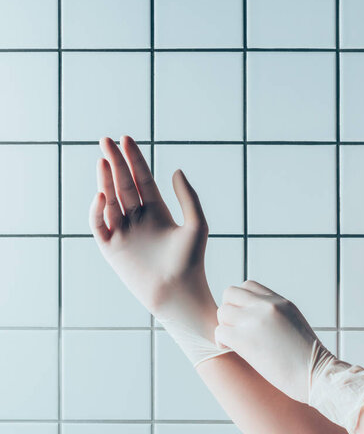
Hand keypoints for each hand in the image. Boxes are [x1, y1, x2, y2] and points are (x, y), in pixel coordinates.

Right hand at [89, 135, 214, 317]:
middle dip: (115, 162)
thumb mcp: (196, 225)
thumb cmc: (191, 263)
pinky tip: (102, 195)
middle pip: (123, 185)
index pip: (142, 179)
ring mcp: (124, 233)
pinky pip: (99, 226)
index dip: (134, 159)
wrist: (178, 294)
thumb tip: (177, 171)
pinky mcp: (112, 249)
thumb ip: (188, 198)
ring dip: (105, 180)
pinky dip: (97, 211)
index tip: (126, 139)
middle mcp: (138, 219)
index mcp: (157, 212)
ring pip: (110, 201)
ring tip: (103, 159)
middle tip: (106, 140)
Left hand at [215, 280, 318, 403]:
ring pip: (222, 311)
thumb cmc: (308, 358)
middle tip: (235, 328)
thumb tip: (256, 319)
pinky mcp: (244, 340)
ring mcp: (254, 321)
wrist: (317, 375)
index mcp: (280, 301)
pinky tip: (230, 349)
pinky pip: (219, 332)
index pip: (248, 286)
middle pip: (230, 293)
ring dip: (224, 326)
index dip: (241, 301)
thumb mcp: (294, 324)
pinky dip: (221, 341)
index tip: (244, 317)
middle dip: (229, 310)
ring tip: (233, 341)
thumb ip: (275, 315)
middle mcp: (267, 306)